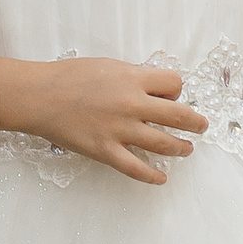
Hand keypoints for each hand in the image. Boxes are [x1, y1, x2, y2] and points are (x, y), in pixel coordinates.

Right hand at [22, 57, 206, 185]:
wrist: (40, 96)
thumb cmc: (70, 76)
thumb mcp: (108, 66)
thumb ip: (133, 77)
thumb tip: (153, 89)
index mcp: (133, 79)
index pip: (174, 84)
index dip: (177, 90)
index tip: (173, 95)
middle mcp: (132, 105)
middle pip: (178, 115)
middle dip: (195, 122)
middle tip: (202, 126)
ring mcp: (120, 130)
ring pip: (163, 143)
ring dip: (180, 147)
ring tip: (187, 149)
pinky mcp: (105, 151)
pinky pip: (135, 168)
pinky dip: (152, 175)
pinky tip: (162, 177)